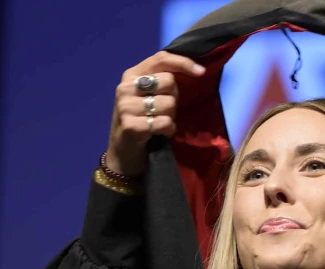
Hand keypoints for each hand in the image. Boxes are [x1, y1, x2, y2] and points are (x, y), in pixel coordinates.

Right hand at [106, 51, 205, 176]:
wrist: (123, 154)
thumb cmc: (142, 122)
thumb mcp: (148, 97)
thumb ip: (163, 82)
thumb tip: (195, 70)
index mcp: (132, 75)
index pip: (161, 59)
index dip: (183, 62)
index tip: (201, 72)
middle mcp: (125, 87)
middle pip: (168, 81)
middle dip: (174, 98)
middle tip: (164, 111)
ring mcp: (125, 106)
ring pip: (169, 103)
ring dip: (171, 117)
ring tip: (159, 124)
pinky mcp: (130, 125)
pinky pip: (164, 122)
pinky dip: (168, 130)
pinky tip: (158, 134)